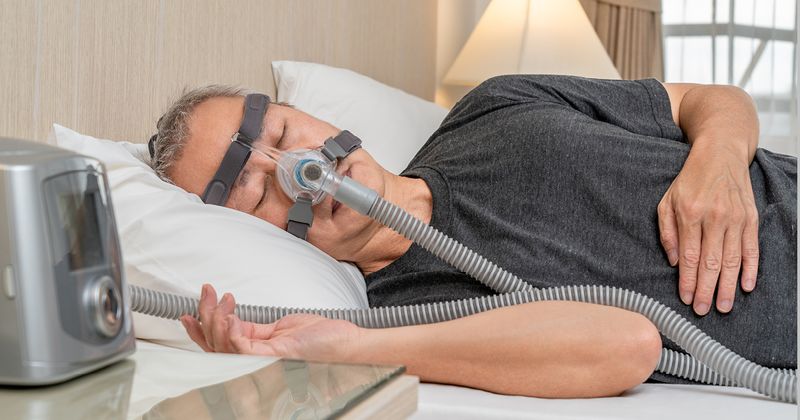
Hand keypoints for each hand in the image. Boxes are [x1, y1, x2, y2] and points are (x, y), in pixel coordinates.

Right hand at [180, 284, 362, 361]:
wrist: (345, 342)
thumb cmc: (321, 337)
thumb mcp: (281, 327)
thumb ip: (257, 327)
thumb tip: (234, 318)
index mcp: (256, 350)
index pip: (219, 342)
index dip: (200, 329)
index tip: (189, 311)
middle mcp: (255, 358)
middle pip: (215, 344)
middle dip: (204, 315)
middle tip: (206, 291)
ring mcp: (262, 360)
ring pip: (223, 346)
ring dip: (216, 318)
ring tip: (221, 298)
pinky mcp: (271, 357)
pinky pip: (240, 348)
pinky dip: (230, 331)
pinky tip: (230, 316)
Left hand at [657, 146, 758, 314]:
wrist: (721, 153)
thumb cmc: (690, 179)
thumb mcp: (667, 201)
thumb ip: (667, 232)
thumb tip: (673, 262)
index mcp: (690, 214)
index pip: (688, 256)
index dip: (687, 280)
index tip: (685, 298)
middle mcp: (714, 217)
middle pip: (710, 263)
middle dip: (706, 290)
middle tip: (702, 310)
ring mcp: (735, 218)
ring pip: (732, 260)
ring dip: (728, 286)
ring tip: (724, 306)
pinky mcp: (750, 218)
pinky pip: (751, 248)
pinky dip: (750, 269)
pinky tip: (746, 286)